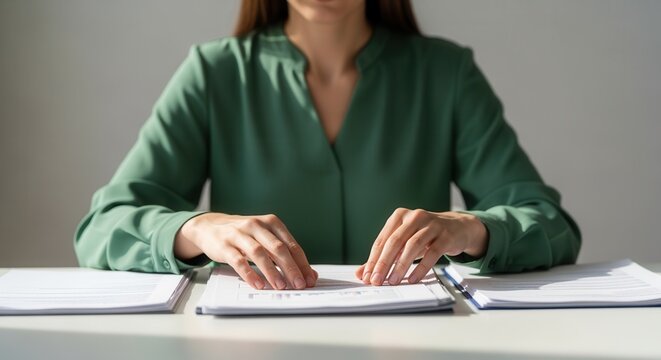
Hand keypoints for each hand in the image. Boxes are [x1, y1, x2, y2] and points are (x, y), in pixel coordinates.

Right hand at [174, 213, 316, 289]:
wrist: (210, 227)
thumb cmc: (245, 235)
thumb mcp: (265, 238)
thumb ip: (284, 252)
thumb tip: (307, 273)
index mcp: (271, 222)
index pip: (291, 245)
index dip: (302, 263)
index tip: (310, 279)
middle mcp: (256, 226)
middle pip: (277, 248)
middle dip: (290, 268)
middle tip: (299, 284)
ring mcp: (239, 234)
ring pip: (259, 253)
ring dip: (271, 271)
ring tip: (280, 286)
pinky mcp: (224, 245)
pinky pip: (238, 261)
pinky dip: (249, 273)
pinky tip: (258, 284)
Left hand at [355, 208, 487, 285]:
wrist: (457, 227)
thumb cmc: (425, 235)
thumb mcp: (404, 242)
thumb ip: (383, 256)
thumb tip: (361, 273)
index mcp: (400, 216)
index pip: (382, 240)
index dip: (373, 259)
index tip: (366, 276)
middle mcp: (415, 217)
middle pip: (395, 241)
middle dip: (384, 263)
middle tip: (376, 280)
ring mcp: (432, 225)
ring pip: (412, 246)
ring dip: (401, 266)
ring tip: (393, 281)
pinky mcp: (445, 235)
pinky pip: (432, 253)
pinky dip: (421, 267)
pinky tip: (413, 278)